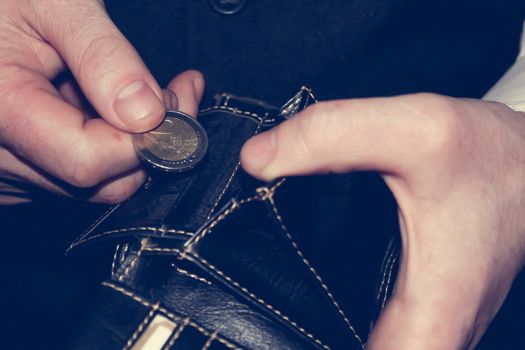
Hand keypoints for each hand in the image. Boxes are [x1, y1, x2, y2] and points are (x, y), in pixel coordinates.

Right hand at [0, 0, 203, 203]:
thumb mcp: (56, 4)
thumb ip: (102, 56)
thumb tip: (148, 114)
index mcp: (2, 113)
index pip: (89, 161)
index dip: (144, 136)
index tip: (175, 98)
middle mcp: (1, 156)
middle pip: (102, 182)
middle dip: (151, 140)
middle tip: (173, 92)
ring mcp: (11, 170)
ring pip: (98, 184)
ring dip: (131, 141)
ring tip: (136, 90)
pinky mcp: (22, 171)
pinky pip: (78, 174)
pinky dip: (106, 145)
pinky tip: (104, 105)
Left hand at [241, 93, 524, 348]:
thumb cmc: (491, 155)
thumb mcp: (413, 131)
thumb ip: (332, 137)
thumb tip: (257, 159)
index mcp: (434, 315)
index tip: (282, 341)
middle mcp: (436, 331)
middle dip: (316, 345)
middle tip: (261, 329)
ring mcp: (434, 319)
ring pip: (373, 348)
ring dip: (333, 338)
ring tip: (277, 312)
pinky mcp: (428, 300)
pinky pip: (384, 327)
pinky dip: (349, 318)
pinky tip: (316, 288)